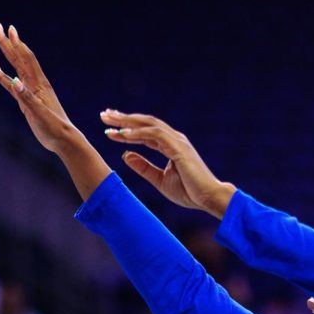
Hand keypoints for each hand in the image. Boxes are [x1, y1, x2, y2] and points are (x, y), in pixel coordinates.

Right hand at [0, 22, 85, 155]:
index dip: (16, 43)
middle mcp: (35, 83)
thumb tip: (15, 82)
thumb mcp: (40, 113)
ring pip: (16, 68)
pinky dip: (4, 76)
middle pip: (19, 58)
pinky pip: (12, 85)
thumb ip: (27, 98)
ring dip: (8, 53)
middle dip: (8, 42)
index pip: (26, 58)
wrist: (63, 139)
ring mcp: (30, 91)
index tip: (7, 29)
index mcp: (39, 83)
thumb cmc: (54, 127)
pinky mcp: (27, 101)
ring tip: (0, 39)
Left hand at [101, 111, 235, 217]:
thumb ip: (143, 167)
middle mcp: (173, 139)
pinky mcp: (178, 148)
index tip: (108, 129)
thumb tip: (125, 155)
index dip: (126, 130)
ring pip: (148, 124)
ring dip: (127, 121)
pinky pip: (154, 135)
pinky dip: (138, 133)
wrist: (208, 198)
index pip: (144, 133)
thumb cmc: (189, 191)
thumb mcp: (159, 180)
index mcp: (169, 145)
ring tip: (109, 120)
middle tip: (104, 116)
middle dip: (123, 119)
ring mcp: (176, 141)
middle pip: (144, 123)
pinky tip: (123, 134)